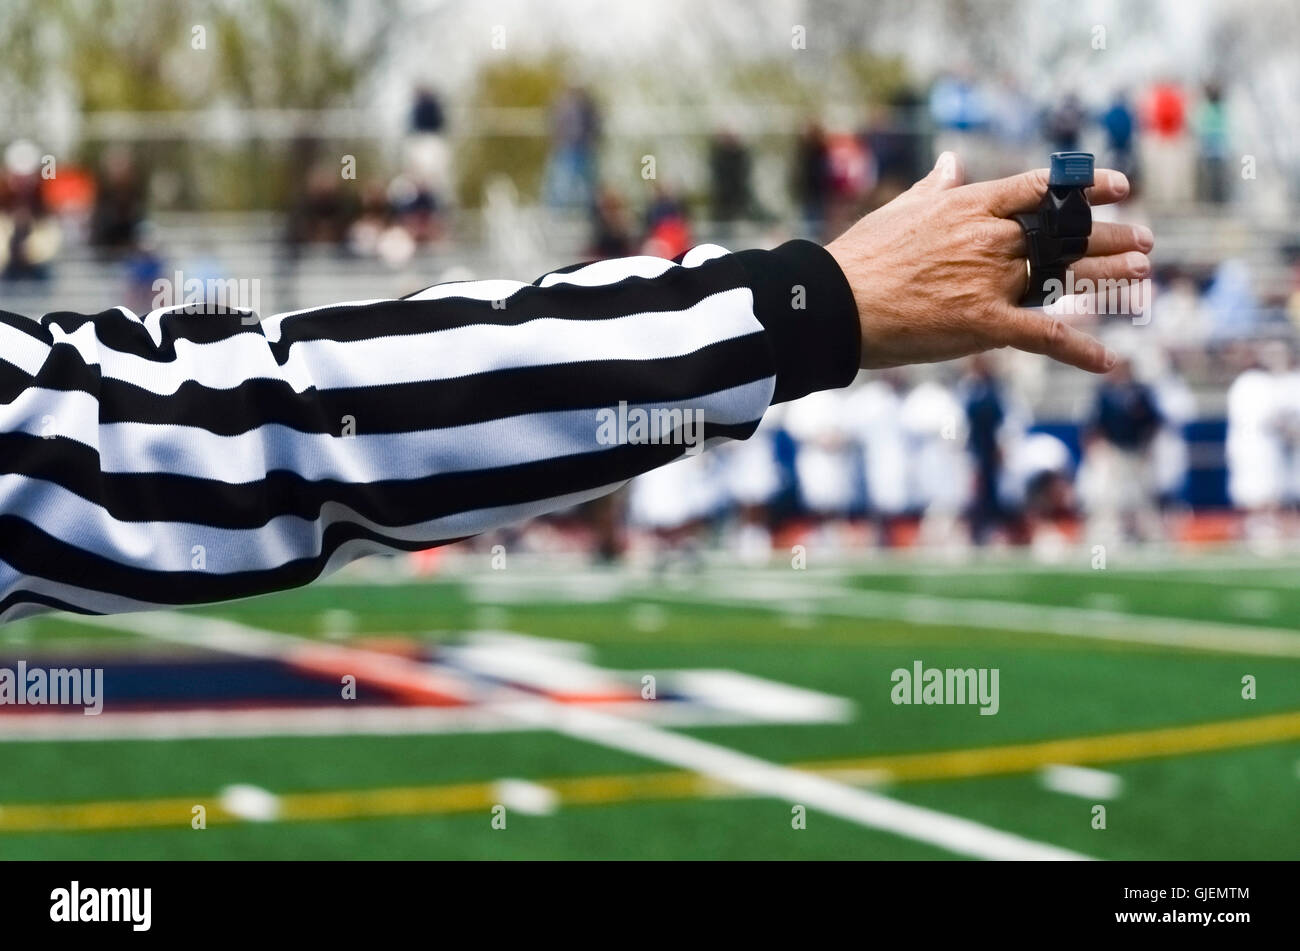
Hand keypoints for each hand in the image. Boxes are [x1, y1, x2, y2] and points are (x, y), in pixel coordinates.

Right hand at [825, 152, 1152, 372]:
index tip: (1117, 187)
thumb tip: (949, 164)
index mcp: (971, 207)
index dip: (1087, 187)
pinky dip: (1079, 349)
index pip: (1043, 189)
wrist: (836, 302)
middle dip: (1110, 236)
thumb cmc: (860, 258)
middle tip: (1143, 240)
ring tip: (1141, 274)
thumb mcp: (899, 211)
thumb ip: (933, 189)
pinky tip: (1107, 361)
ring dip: (1110, 275)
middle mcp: (991, 239)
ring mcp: (992, 280)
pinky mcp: (984, 323)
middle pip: (1066, 234)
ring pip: (1067, 276)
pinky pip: (1043, 335)